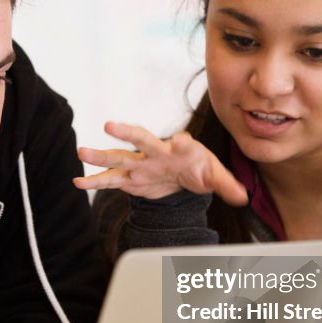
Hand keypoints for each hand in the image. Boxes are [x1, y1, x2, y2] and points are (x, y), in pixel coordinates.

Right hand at [74, 121, 247, 205]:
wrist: (182, 173)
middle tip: (111, 125)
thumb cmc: (198, 168)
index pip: (182, 144)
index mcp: (181, 149)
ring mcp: (140, 164)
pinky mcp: (130, 178)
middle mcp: (157, 152)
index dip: (183, 143)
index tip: (183, 140)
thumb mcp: (215, 176)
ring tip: (82, 152)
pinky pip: (110, 179)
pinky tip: (78, 182)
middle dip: (127, 133)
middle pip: (142, 140)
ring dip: (100, 155)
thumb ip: (227, 185)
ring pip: (119, 158)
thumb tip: (243, 196)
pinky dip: (95, 181)